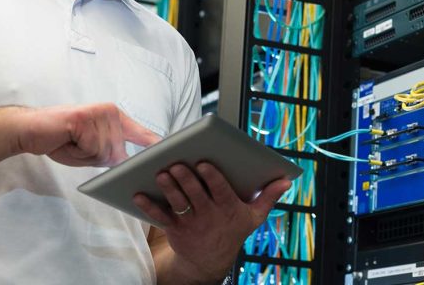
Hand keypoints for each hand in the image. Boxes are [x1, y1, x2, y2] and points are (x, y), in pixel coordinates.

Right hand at [11, 102, 160, 166]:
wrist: (30, 129)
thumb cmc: (61, 140)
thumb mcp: (92, 150)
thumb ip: (112, 154)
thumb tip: (128, 163)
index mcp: (115, 117)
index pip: (141, 133)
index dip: (155, 144)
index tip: (172, 151)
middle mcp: (110, 112)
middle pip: (118, 152)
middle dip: (96, 158)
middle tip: (77, 146)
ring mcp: (99, 114)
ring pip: (105, 152)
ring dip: (86, 154)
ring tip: (71, 142)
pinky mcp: (85, 118)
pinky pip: (91, 147)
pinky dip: (78, 151)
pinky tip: (67, 140)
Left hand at [133, 163, 290, 281]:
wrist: (210, 261)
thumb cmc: (233, 230)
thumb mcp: (254, 216)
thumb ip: (269, 196)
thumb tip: (286, 180)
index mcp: (228, 208)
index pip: (220, 191)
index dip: (212, 178)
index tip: (205, 163)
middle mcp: (208, 215)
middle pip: (195, 195)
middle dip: (185, 180)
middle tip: (176, 164)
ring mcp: (190, 223)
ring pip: (177, 203)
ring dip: (168, 189)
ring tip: (160, 174)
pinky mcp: (174, 228)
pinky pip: (160, 217)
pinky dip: (148, 206)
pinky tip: (137, 195)